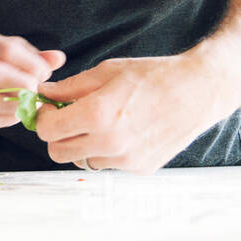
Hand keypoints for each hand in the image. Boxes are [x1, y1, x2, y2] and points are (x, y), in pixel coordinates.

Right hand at [0, 28, 64, 128]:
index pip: (7, 50)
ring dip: (19, 103)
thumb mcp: (14, 49)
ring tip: (32, 101)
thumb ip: (36, 55)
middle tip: (37, 89)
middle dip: (24, 84)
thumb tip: (58, 58)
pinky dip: (12, 117)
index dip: (32, 64)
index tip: (45, 73)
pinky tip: (21, 110)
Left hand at [35, 54, 215, 172]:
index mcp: (97, 114)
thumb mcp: (107, 72)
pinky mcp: (140, 168)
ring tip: (100, 124)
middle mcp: (110, 142)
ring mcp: (126, 159)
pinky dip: (106, 151)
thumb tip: (43, 93)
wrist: (198, 91)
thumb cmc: (153, 76)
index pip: (46, 130)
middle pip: (57, 152)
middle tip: (69, 118)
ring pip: (82, 160)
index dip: (43, 118)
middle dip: (57, 135)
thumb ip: (70, 87)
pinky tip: (123, 132)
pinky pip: (108, 164)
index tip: (51, 109)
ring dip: (82, 145)